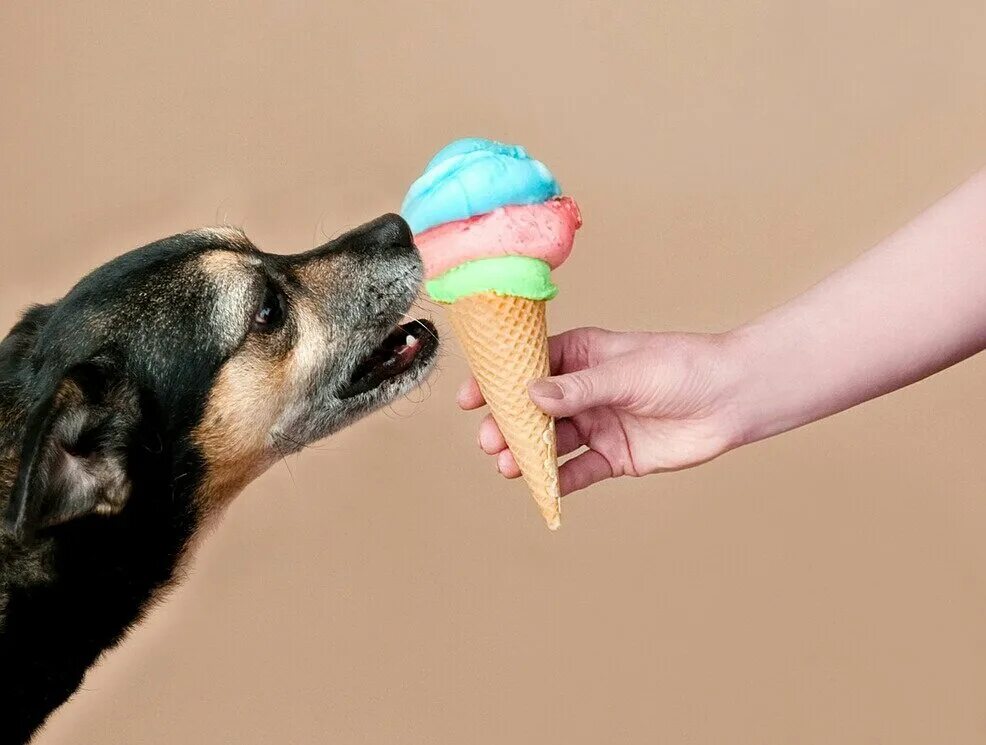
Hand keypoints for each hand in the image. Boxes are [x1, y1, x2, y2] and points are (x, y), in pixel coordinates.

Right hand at [457, 327, 742, 495]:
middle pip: (535, 410)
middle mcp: (585, 391)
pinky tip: (542, 489)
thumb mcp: (626, 372)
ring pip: (552, 442)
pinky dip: (559, 483)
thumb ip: (579, 388)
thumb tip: (533, 395)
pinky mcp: (615, 457)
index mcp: (583, 357)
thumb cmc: (683, 367)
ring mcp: (598, 424)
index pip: (531, 367)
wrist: (731, 400)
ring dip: (528, 454)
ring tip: (508, 465)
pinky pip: (580, 472)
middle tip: (491, 439)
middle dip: (509, 424)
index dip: (499, 382)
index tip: (470, 397)